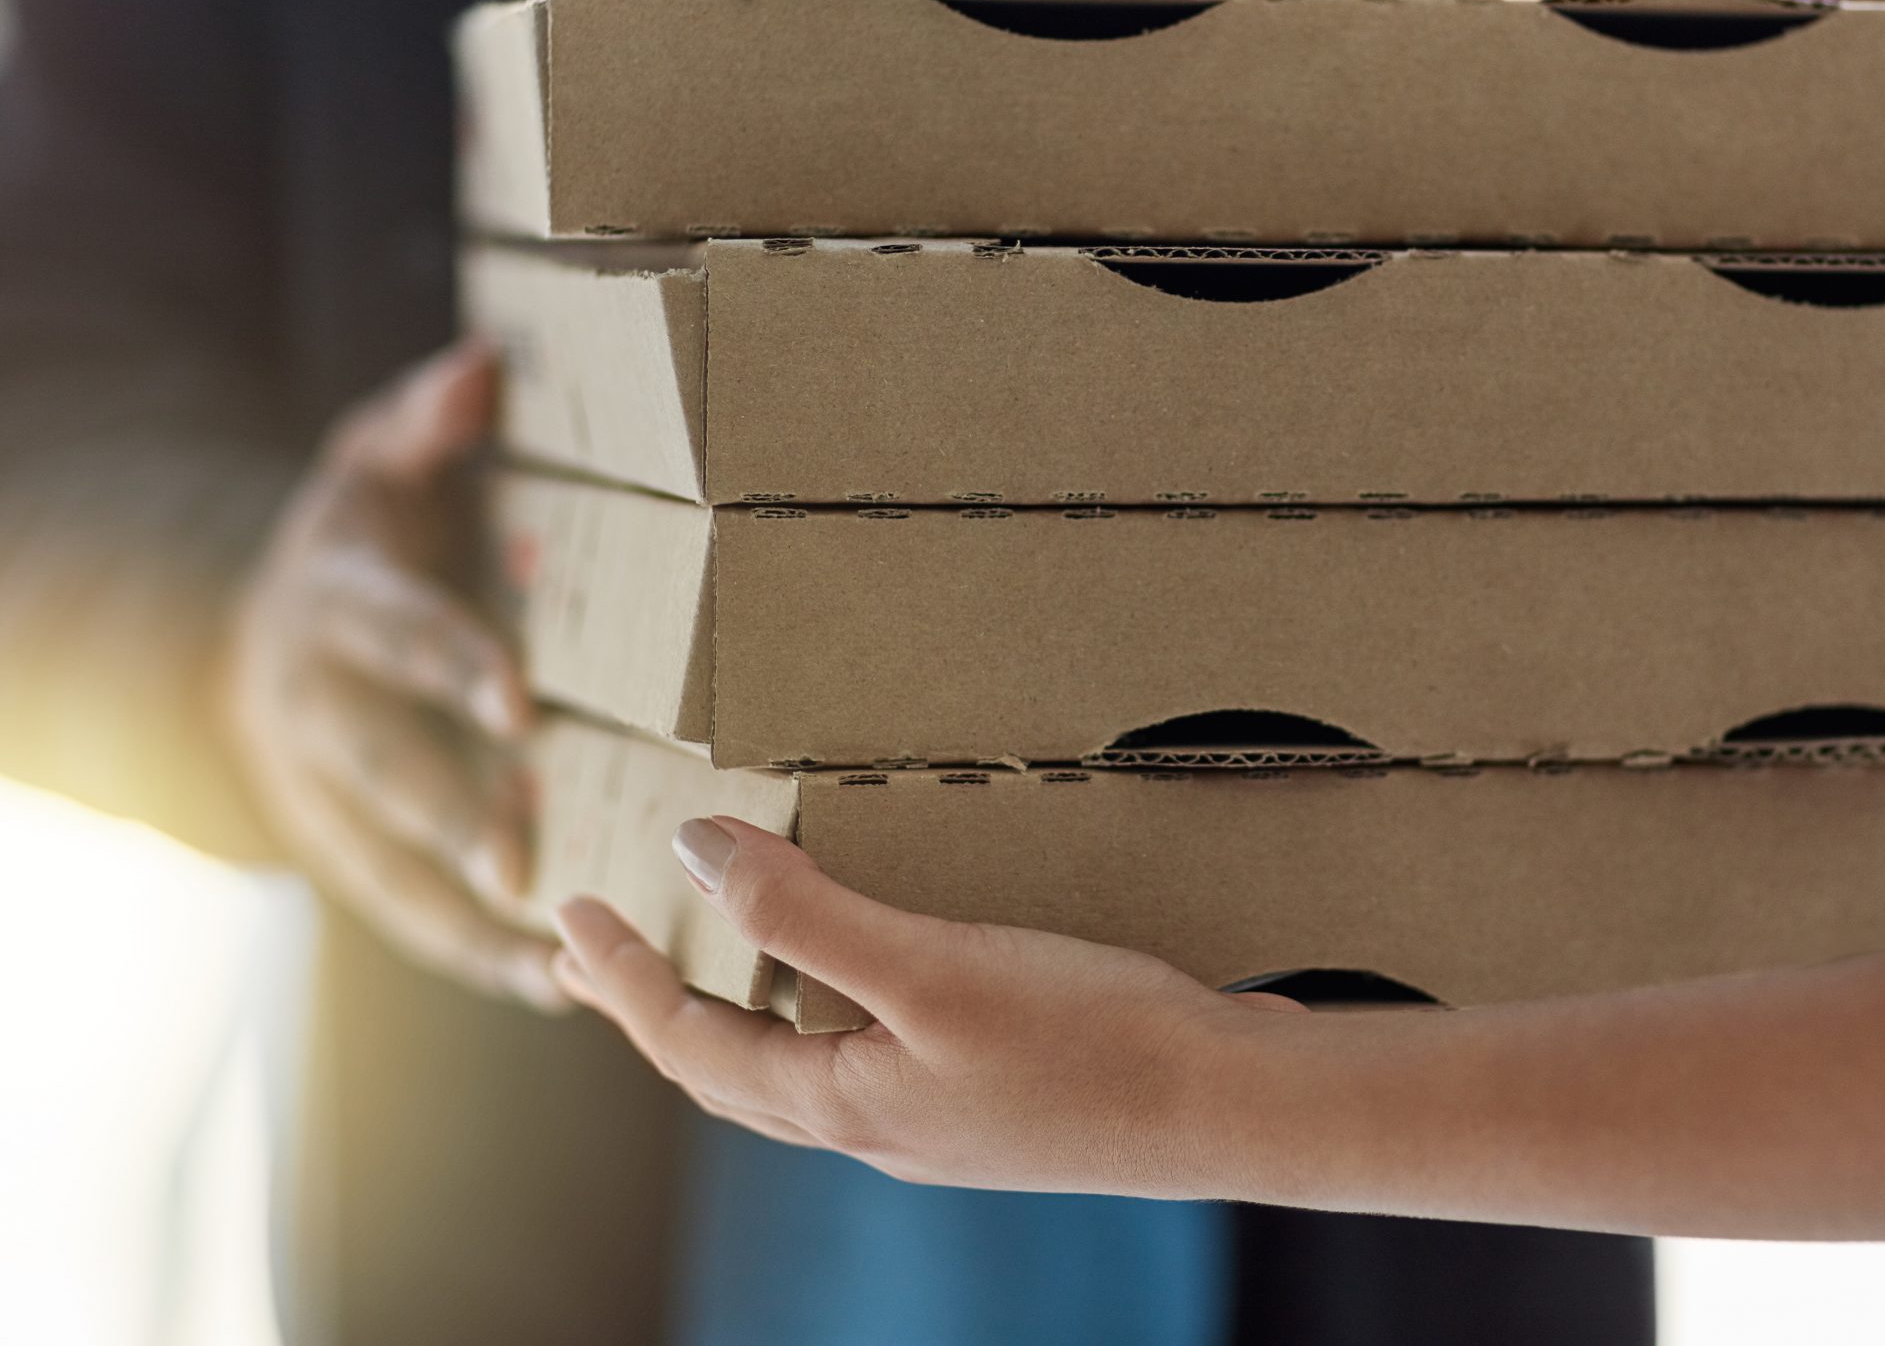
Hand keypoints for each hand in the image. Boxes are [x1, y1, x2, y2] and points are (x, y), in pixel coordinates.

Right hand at [223, 340, 562, 1009]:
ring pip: (387, 866)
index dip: (448, 664)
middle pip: (379, 769)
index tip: (516, 703)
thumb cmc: (358, 538)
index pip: (391, 635)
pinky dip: (477, 956)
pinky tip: (560, 989)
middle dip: (449, 814)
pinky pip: (406, 915)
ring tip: (562, 959)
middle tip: (525, 859)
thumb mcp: (374, 461)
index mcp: (333, 607)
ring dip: (471, 916)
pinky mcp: (345, 853)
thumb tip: (482, 369)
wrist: (260, 636)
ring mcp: (322, 793)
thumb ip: (424, 423)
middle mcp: (315, 711)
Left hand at [551, 817, 1304, 1189]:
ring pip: (795, 1071)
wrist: (1226, 1108)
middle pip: (726, 1071)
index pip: (688, 1042)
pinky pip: (865, 1058)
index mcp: (842, 1102)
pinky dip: (820, 1012)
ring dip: (732, 1015)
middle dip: (652, 1009)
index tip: (565, 914)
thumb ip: (809, 913)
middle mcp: (876, 1126)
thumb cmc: (1087, 1040)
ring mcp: (935, 1121)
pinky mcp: (992, 1101)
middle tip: (593, 955)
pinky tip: (860, 980)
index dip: (619, 979)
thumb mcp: (932, 965)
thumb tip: (696, 851)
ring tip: (711, 962)